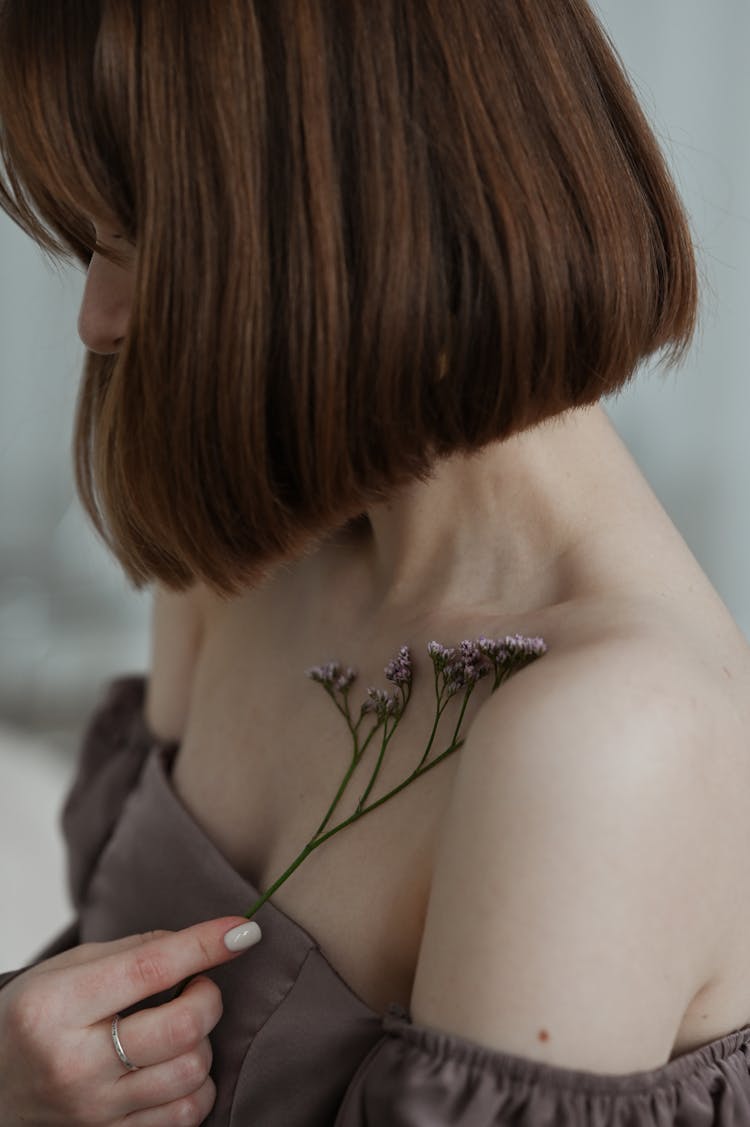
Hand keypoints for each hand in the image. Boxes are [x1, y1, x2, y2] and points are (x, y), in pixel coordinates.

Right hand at [0, 916, 260, 1125]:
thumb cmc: (33, 1018)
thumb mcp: (65, 970)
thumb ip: (134, 952)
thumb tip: (200, 944)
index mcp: (57, 1008)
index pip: (148, 970)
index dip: (203, 946)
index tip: (242, 931)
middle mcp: (74, 1066)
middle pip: (180, 1030)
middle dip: (209, 998)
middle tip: (198, 986)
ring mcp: (93, 1112)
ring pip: (191, 1075)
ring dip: (204, 1043)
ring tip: (181, 1029)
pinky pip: (185, 1117)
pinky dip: (197, 1086)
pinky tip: (178, 1066)